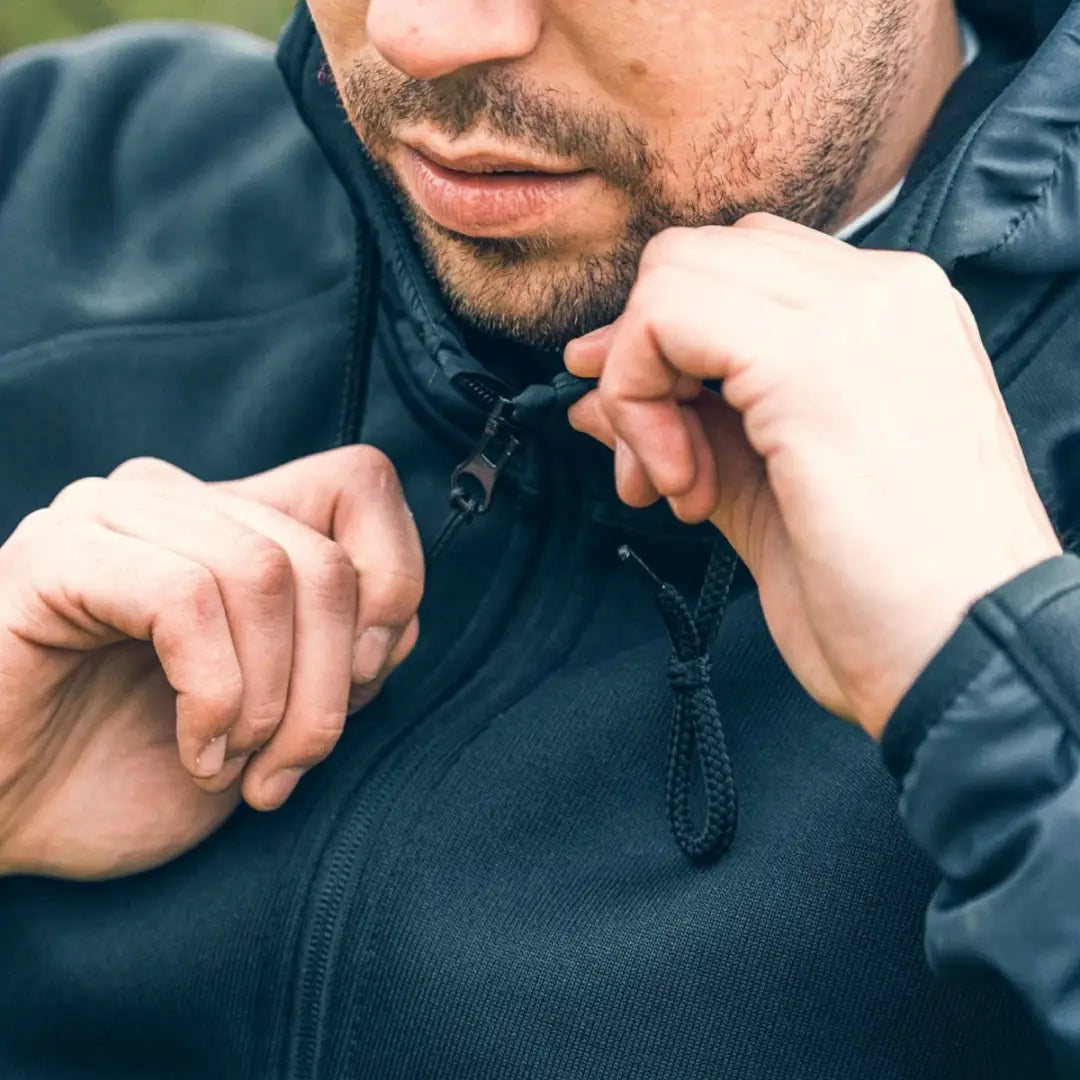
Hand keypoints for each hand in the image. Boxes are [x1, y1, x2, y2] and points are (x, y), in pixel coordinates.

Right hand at [0, 447, 422, 879]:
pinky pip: (185, 600)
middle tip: (288, 764)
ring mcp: (113, 516)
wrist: (11, 827)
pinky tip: (198, 749)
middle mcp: (180, 500)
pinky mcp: (54, 556)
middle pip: (325, 557)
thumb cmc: (139, 773)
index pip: (360, 483)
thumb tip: (395, 623)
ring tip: (237, 766)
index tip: (365, 680)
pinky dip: (214, 696)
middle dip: (334, 685)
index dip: (394, 579)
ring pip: (266, 573)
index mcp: (237, 522)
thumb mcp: (279, 719)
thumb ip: (345, 659)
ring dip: (274, 701)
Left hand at [566, 214, 1061, 736]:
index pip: (738, 271)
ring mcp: (854, 316)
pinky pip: (664, 318)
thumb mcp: (765, 492)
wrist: (964, 660)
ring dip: (640, 385)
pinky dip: (641, 401)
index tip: (654, 435)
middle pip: (695, 259)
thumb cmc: (885, 595)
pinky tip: (685, 488)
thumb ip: (685, 427)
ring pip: (671, 274)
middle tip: (659, 466)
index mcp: (888, 319)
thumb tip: (591, 398)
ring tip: (679, 485)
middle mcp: (881, 295)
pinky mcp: (812, 361)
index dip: (669, 345)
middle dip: (644, 360)